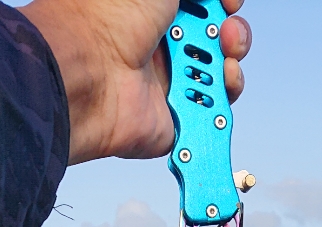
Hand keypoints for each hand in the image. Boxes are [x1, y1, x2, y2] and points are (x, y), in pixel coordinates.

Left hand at [18, 0, 251, 164]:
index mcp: (155, 12)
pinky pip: (210, 116)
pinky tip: (218, 85)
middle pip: (216, 43)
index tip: (229, 3)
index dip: (222, 6)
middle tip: (226, 32)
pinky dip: (221, 102)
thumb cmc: (106, 18)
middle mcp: (162, 48)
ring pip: (218, 79)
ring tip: (224, 60)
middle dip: (232, 35)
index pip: (202, 10)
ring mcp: (169, 85)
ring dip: (230, 66)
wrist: (89, 70)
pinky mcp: (175, 121)